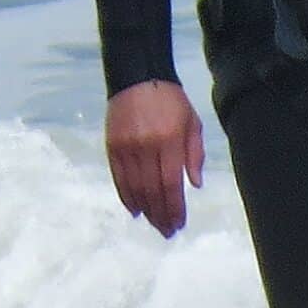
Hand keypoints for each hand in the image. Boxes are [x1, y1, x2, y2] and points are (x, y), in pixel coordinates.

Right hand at [106, 80, 204, 236]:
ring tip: (153, 223)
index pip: (171, 184)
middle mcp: (147, 147)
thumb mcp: (192, 121)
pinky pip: (118, 177)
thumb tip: (195, 185)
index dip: (175, 208)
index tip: (178, 224)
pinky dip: (126, 196)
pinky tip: (134, 209)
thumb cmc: (171, 100)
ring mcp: (126, 147)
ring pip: (134, 187)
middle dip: (160, 215)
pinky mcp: (112, 146)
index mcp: (170, 141)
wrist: (138, 75)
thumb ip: (195, 154)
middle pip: (152, 190)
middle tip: (166, 231)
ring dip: (145, 210)